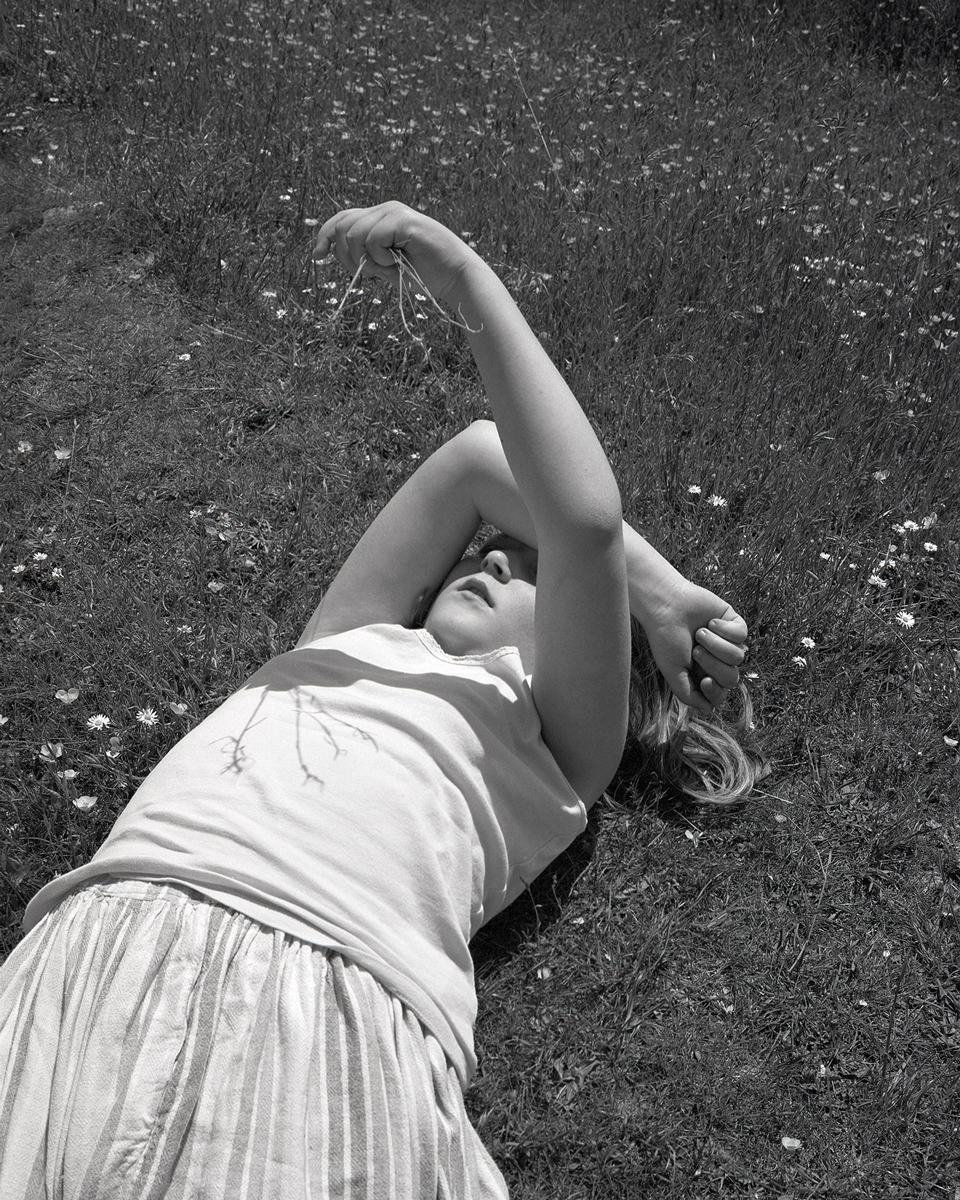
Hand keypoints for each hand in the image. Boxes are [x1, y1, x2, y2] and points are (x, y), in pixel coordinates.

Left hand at [313, 201, 474, 302]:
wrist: (455, 276)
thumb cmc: (423, 274)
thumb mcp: (385, 266)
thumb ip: (362, 256)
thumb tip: (330, 251)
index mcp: (379, 218)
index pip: (342, 219)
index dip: (324, 236)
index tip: (317, 257)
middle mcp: (385, 209)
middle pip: (343, 228)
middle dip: (345, 257)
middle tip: (368, 273)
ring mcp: (394, 212)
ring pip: (355, 235)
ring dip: (367, 260)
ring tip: (389, 268)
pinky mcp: (403, 220)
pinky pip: (373, 239)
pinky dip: (381, 258)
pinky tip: (397, 262)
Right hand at [641, 579, 747, 714]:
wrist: (665, 606)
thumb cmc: (665, 638)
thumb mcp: (672, 671)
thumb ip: (688, 694)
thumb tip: (708, 710)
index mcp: (702, 674)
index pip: (719, 694)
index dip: (715, 691)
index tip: (704, 681)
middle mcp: (717, 660)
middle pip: (731, 678)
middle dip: (713, 664)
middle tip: (695, 650)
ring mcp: (728, 642)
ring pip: (738, 657)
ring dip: (716, 645)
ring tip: (700, 632)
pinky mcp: (735, 624)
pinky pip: (741, 636)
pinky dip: (725, 629)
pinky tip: (711, 621)